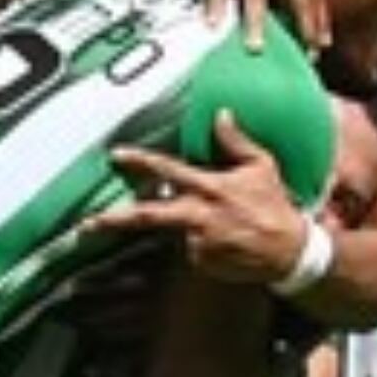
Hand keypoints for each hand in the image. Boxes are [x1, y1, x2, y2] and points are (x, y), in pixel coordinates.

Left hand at [91, 116, 311, 285]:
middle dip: (115, 220)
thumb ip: (236, 141)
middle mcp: (198, 216)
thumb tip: (221, 114)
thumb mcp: (262, 166)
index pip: (168, 169)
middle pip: (147, 215)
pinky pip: (190, 249)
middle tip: (87, 224)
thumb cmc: (275, 205)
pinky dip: (200, 243)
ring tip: (223, 225)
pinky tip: (225, 240)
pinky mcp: (200, 263)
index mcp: (210, 187)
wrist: (289, 252)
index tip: (117, 155)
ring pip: (174, 230)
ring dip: (185, 226)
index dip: (140, 161)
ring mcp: (196, 242)